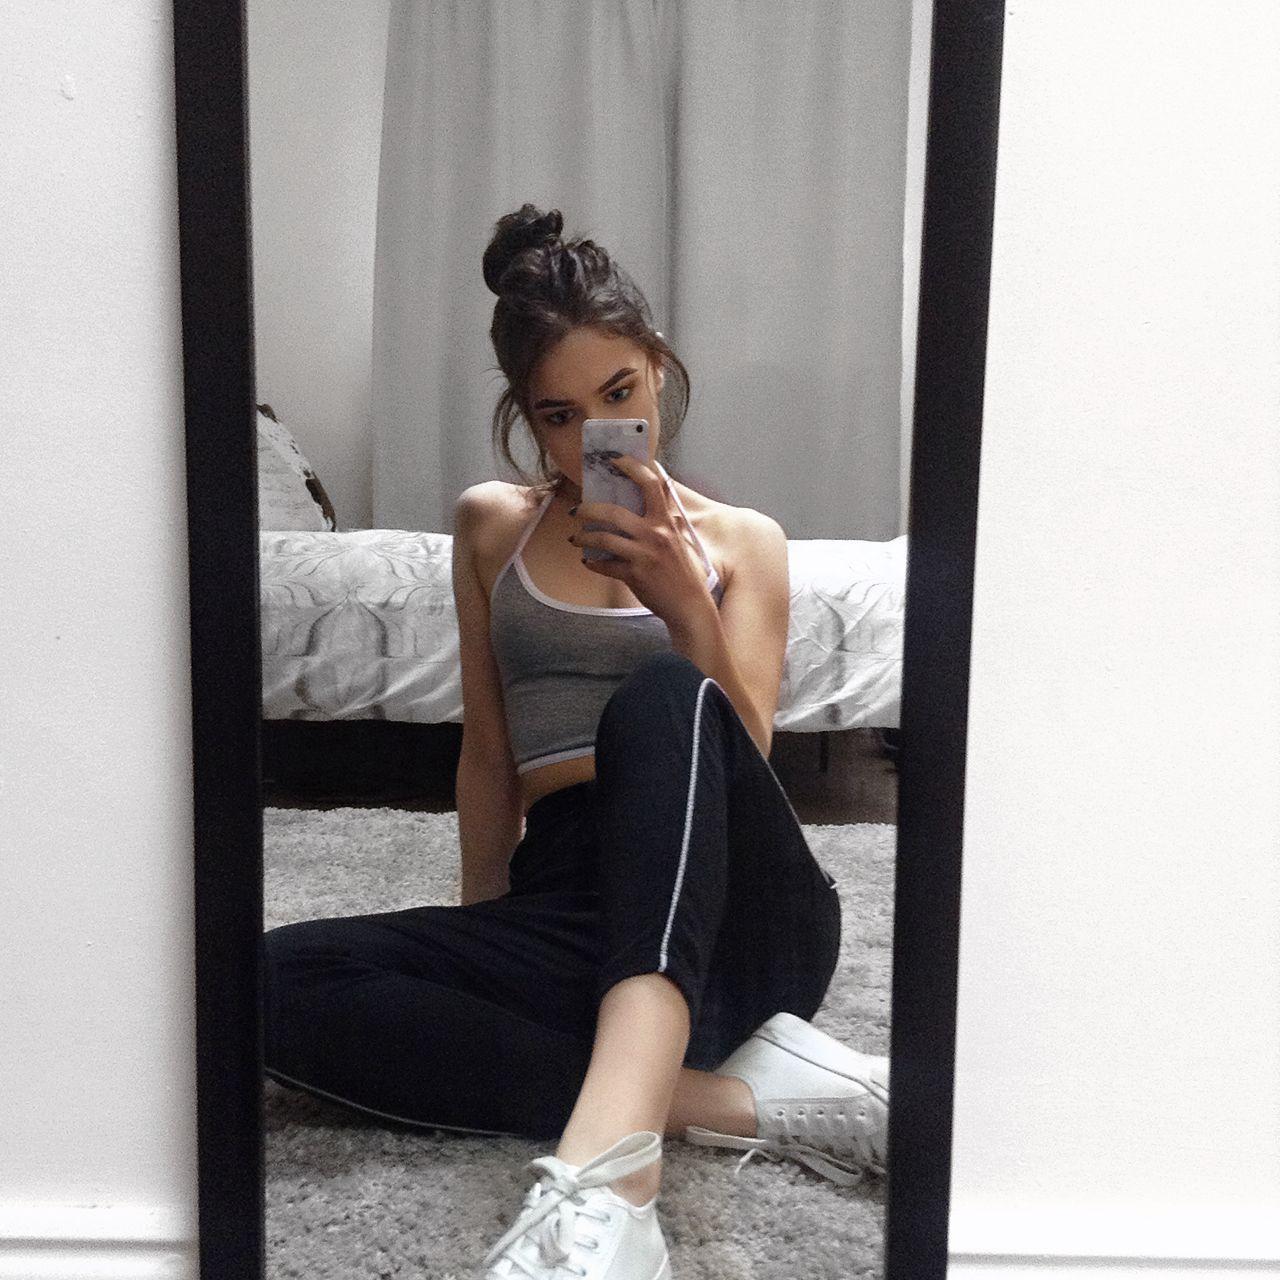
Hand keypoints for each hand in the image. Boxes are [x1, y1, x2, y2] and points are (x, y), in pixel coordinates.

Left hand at [567, 454, 712, 631]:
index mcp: (666, 521)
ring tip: (576, 538)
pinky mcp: (634, 575)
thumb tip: (650, 501)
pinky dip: (592, 563)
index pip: (650, 483)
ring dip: (584, 537)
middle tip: (577, 510)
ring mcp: (643, 555)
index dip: (631, 466)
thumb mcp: (679, 539)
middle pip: (613, 512)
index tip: (613, 459)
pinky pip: (604, 565)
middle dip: (588, 509)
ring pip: (602, 538)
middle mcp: (655, 534)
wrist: (689, 605)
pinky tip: (588, 561)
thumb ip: (665, 520)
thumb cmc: (684, 572)